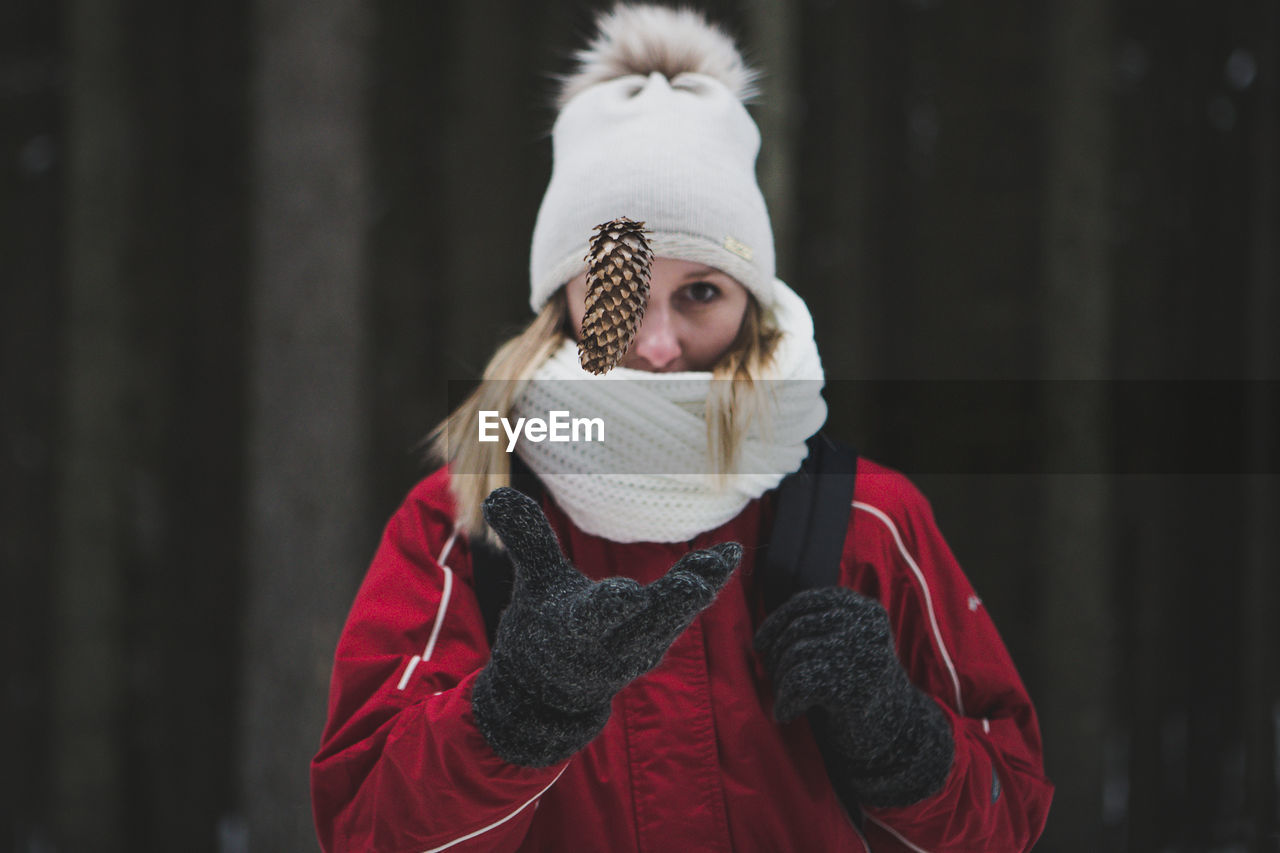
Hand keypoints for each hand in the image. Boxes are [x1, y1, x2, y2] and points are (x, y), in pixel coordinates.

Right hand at [472, 487, 741, 766]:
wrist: (550, 691)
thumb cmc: (540, 623)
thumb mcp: (532, 582)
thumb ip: (525, 541)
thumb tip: (499, 494)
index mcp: (574, 629)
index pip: (595, 617)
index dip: (612, 606)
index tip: (630, 593)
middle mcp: (612, 646)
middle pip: (648, 622)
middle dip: (673, 604)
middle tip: (697, 582)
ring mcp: (641, 649)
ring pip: (675, 618)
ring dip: (701, 588)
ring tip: (724, 558)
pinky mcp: (659, 644)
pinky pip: (686, 613)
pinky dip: (706, 586)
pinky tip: (726, 557)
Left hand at [755, 587, 953, 806]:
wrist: (896, 730)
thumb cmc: (859, 684)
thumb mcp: (848, 643)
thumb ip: (819, 628)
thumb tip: (765, 632)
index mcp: (863, 609)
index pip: (806, 602)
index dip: (776, 621)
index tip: (759, 643)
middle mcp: (865, 626)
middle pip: (798, 629)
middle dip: (776, 656)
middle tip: (773, 680)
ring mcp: (862, 655)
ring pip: (795, 656)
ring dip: (781, 683)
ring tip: (785, 700)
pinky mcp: (852, 687)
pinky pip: (799, 684)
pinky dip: (786, 701)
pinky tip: (786, 713)